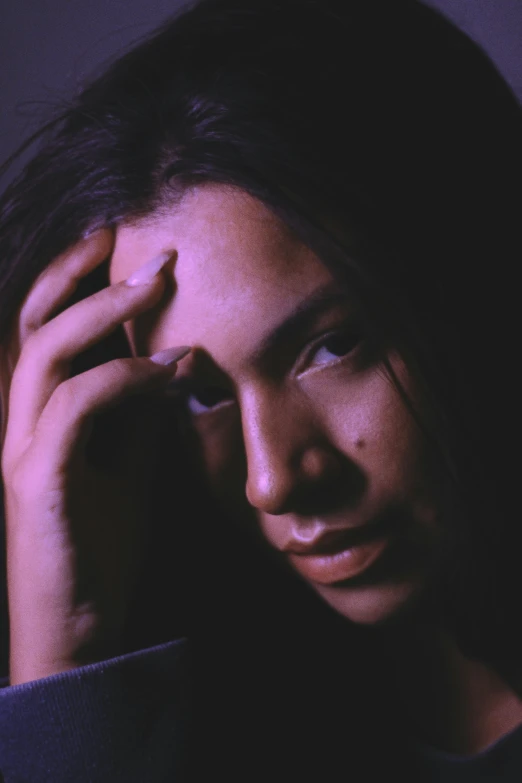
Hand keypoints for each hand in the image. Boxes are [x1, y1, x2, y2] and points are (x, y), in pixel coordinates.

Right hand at [0, 229, 186, 683]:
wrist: (81, 622)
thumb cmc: (103, 536)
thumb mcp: (129, 457)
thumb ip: (140, 406)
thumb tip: (180, 355)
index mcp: (38, 410)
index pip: (45, 325)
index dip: (76, 275)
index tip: (127, 242)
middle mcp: (19, 419)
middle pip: (35, 320)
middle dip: (86, 273)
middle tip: (150, 248)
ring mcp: (22, 446)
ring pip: (48, 352)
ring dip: (108, 312)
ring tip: (161, 285)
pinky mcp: (38, 479)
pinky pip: (75, 407)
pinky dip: (124, 378)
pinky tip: (169, 371)